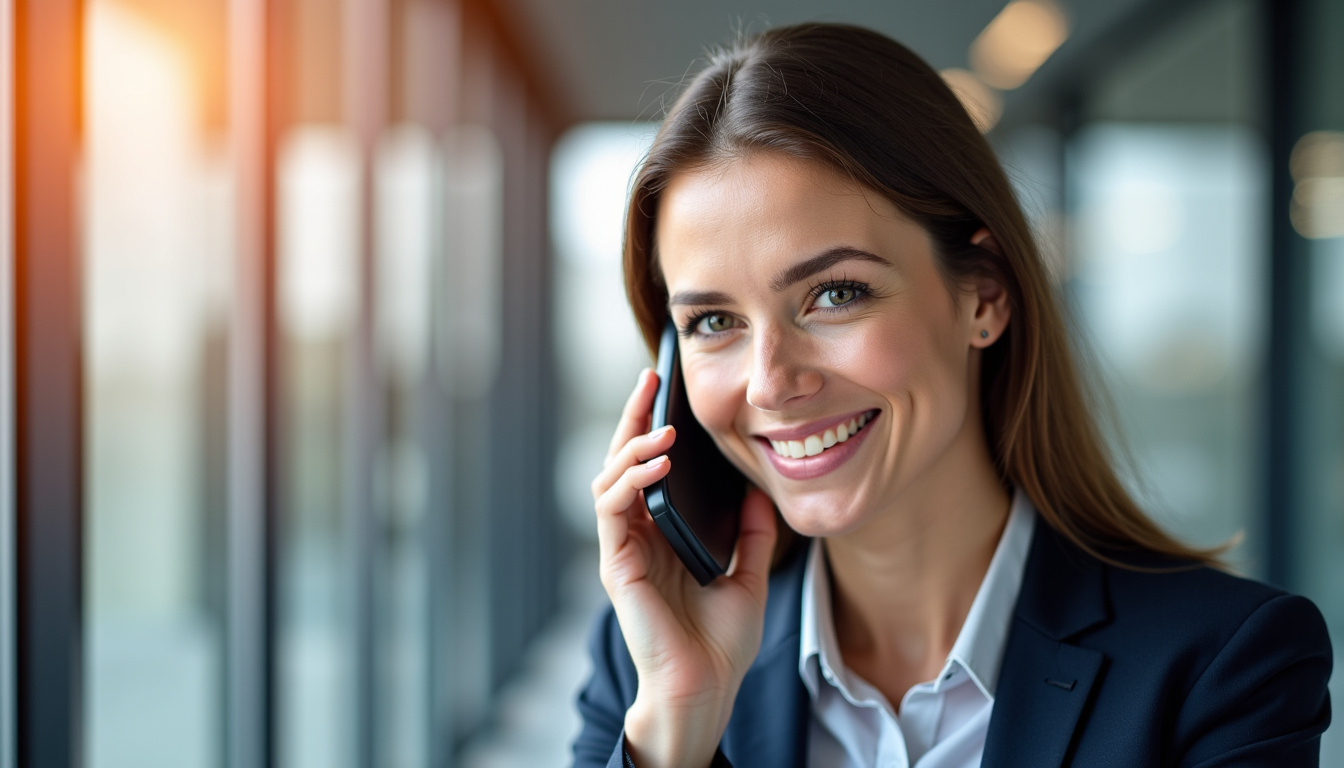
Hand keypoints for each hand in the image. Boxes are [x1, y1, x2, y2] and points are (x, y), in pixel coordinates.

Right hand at [590, 369, 777, 767]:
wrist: (707, 689)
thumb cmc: (721, 644)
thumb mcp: (749, 575)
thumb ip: (752, 534)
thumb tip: (760, 491)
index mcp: (662, 535)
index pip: (649, 469)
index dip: (652, 427)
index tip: (667, 391)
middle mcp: (636, 537)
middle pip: (622, 462)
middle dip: (632, 418)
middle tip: (649, 380)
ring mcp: (623, 550)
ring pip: (609, 479)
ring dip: (632, 447)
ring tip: (662, 428)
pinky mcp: (617, 565)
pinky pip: (612, 509)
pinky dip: (631, 480)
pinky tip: (657, 462)